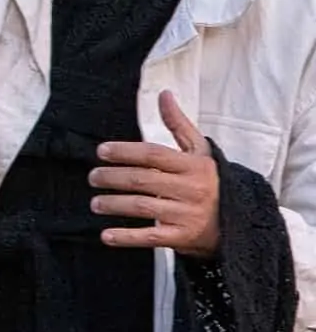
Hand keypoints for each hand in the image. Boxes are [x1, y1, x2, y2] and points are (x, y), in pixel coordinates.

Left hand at [90, 89, 219, 256]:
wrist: (239, 222)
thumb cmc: (209, 181)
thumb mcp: (199, 152)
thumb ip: (178, 125)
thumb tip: (164, 94)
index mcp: (193, 166)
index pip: (153, 155)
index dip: (125, 151)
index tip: (101, 151)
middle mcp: (191, 189)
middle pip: (143, 180)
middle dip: (113, 177)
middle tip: (92, 177)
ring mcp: (187, 215)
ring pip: (143, 207)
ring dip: (114, 204)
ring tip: (95, 202)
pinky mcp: (183, 237)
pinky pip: (151, 237)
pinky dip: (127, 237)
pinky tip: (105, 235)